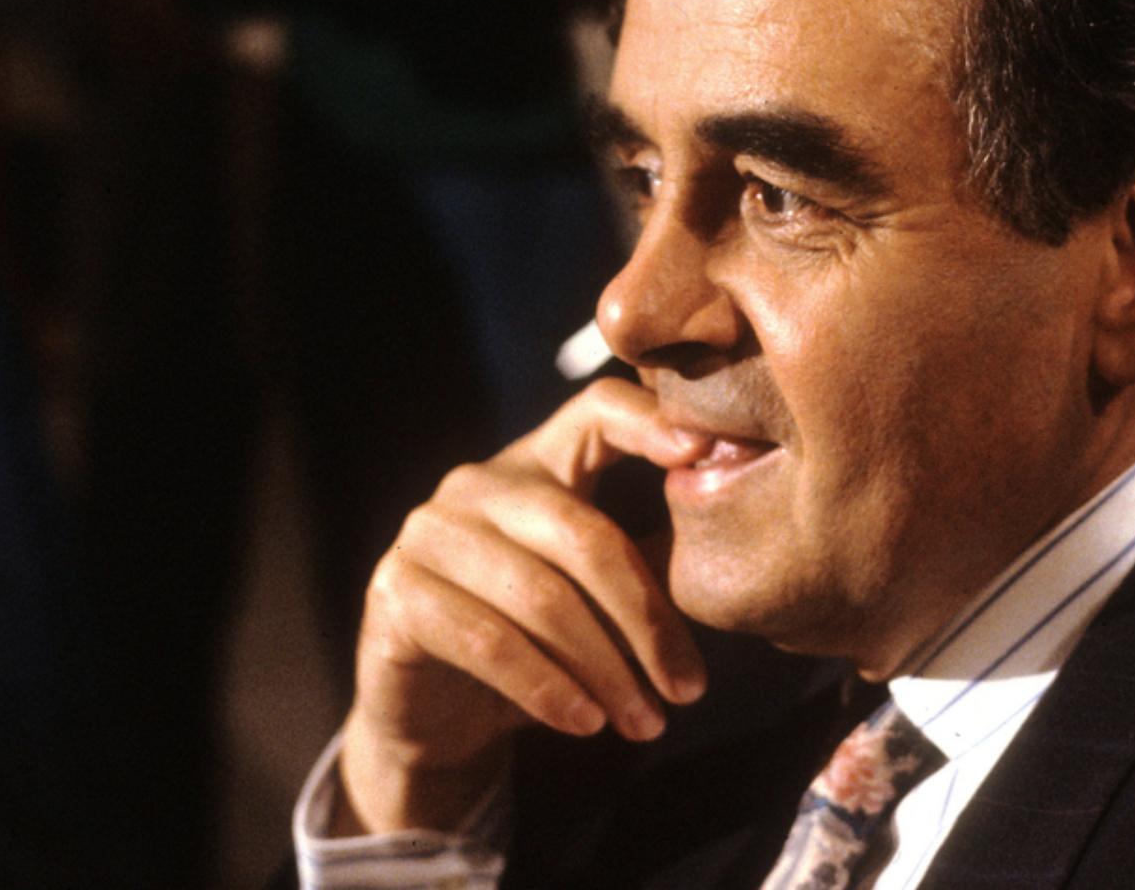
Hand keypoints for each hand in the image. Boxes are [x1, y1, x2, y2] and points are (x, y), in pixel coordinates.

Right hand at [335, 378, 711, 833]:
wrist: (440, 715)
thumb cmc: (540, 643)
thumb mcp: (603, 597)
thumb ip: (653, 560)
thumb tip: (736, 528)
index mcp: (538, 463)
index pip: (596, 410)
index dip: (650, 420)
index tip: (706, 453)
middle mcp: (478, 484)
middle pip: (583, 533)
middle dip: (646, 620)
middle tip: (689, 689)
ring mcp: (430, 533)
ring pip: (541, 598)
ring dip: (605, 671)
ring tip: (646, 722)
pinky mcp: (398, 593)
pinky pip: (489, 642)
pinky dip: (548, 689)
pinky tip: (587, 724)